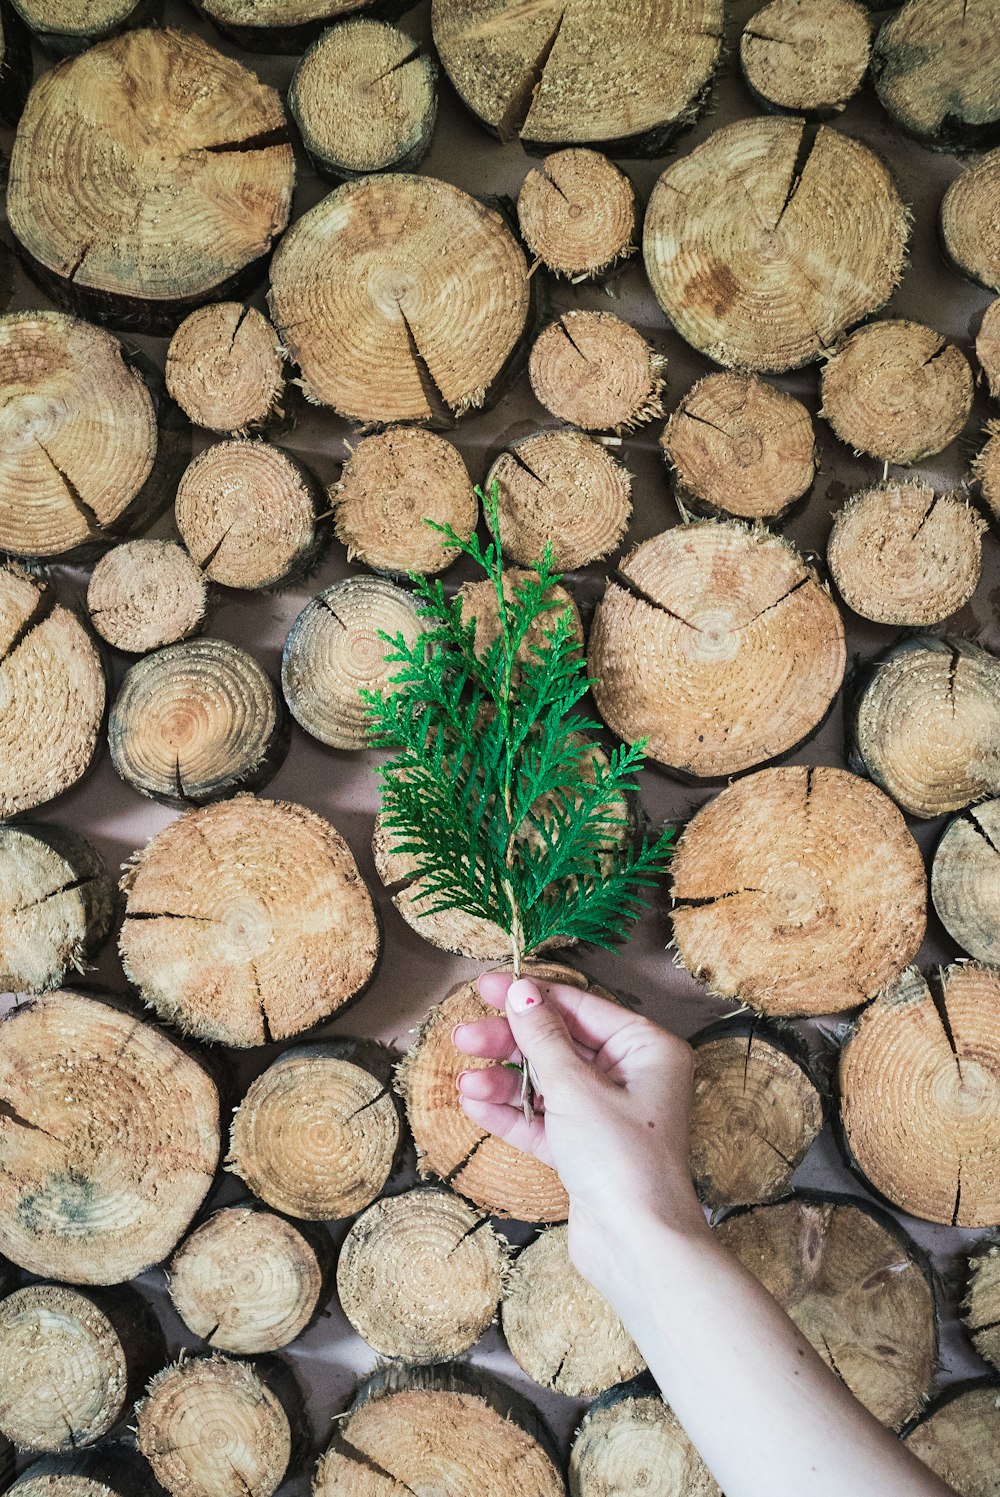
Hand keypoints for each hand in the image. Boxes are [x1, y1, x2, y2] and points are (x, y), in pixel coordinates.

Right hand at [452, 972, 707, 1297]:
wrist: (636, 1247)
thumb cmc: (621, 1159)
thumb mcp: (575, 1088)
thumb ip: (543, 1038)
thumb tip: (522, 992)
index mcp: (646, 1050)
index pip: (581, 1008)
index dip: (531, 996)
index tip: (485, 986)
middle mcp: (632, 1078)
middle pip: (560, 1045)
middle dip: (510, 1043)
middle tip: (463, 1036)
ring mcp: (608, 1116)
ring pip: (547, 1085)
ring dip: (504, 1081)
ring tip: (464, 1079)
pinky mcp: (586, 1152)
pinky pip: (544, 1121)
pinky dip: (512, 1113)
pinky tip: (475, 1103)